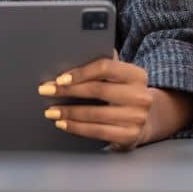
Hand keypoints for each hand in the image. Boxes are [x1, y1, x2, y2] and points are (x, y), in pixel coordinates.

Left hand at [37, 55, 192, 150]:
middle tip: (46, 91)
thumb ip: (103, 66)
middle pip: (98, 90)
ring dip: (68, 112)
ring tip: (50, 111)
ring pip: (95, 114)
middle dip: (68, 91)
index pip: (105, 67)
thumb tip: (73, 55)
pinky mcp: (129, 136)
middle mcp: (140, 96)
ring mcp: (137, 118)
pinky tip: (63, 124)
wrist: (145, 120)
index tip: (59, 78)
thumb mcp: (120, 77)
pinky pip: (97, 132)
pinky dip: (76, 128)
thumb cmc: (123, 94)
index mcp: (137, 75)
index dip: (81, 72)